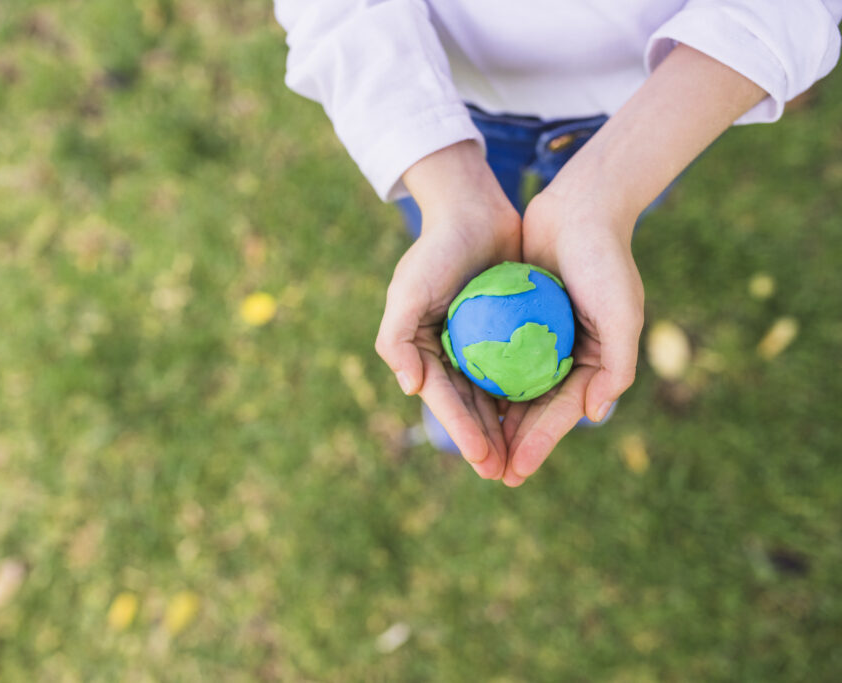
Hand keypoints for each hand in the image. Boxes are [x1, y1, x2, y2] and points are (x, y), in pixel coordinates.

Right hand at [376, 142, 521, 478]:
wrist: (473, 209)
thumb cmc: (435, 250)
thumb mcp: (407, 291)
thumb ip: (397, 339)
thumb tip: (410, 388)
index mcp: (425, 351)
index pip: (446, 399)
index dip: (463, 431)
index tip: (484, 458)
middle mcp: (452, 352)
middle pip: (471, 406)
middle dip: (486, 443)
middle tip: (505, 475)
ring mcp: (482, 343)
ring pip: (498, 395)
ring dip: (509, 429)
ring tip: (526, 459)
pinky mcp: (510, 330)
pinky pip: (522, 367)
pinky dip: (530, 391)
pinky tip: (549, 413)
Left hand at [498, 189, 643, 485]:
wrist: (581, 206)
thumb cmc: (605, 260)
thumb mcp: (622, 312)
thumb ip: (615, 365)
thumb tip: (596, 414)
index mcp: (594, 363)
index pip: (562, 413)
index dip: (539, 444)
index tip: (516, 471)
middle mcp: (567, 356)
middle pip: (533, 409)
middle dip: (513, 443)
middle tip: (490, 474)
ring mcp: (539, 338)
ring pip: (510, 388)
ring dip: (493, 419)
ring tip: (472, 450)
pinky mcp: (515, 318)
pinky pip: (494, 355)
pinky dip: (481, 378)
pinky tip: (457, 398)